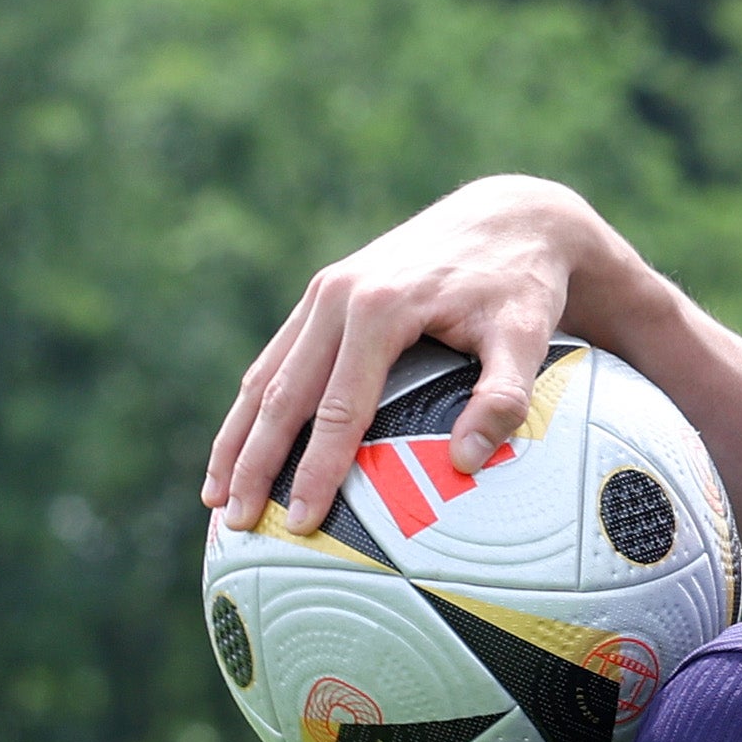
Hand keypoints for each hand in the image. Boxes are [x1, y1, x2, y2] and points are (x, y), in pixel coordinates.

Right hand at [206, 175, 628, 533]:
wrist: (508, 219)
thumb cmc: (522, 287)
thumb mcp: (528, 338)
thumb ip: (504, 399)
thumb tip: (465, 462)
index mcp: (380, 309)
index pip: (337, 408)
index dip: (315, 469)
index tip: (300, 521)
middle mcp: (336, 297)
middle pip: (281, 395)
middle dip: (253, 463)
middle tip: (233, 521)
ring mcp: (322, 295)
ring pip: (264, 377)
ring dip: (235, 438)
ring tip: (214, 496)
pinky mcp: (322, 298)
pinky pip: (277, 359)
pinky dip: (253, 406)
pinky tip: (240, 447)